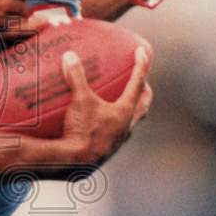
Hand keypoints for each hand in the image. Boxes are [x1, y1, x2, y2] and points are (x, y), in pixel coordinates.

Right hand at [60, 44, 152, 165]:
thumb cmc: (82, 130)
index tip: (143, 52)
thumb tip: (69, 55)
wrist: (76, 163)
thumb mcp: (79, 100)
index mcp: (125, 111)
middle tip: (145, 84)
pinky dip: (114, 127)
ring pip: (132, 123)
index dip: (141, 66)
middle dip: (145, 93)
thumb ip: (76, 77)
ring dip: (132, 113)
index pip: (137, 83)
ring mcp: (118, 141)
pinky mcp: (107, 151)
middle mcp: (126, 126)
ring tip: (126, 107)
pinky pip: (116, 135)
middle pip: (143, 106)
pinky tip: (102, 127)